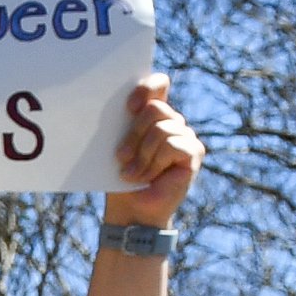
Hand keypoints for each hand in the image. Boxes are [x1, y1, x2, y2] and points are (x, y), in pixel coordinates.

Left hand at [104, 74, 202, 230]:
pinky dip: (153, 164)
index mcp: (152, 115)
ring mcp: (186, 136)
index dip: (145, 88)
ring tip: (131, 174)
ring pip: (160, 129)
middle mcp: (172, 121)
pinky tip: (146, 178)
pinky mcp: (194, 152)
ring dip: (141, 156)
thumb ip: (120, 126)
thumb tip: (102, 105)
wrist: (131, 210)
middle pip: (154, 109)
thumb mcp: (116, 148)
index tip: (128, 107)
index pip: (158, 84)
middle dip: (133, 135)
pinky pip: (171, 146)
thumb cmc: (119, 178)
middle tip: (120, 157)